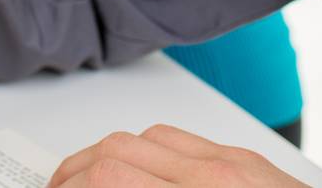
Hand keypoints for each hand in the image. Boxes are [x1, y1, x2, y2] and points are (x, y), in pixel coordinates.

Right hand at [48, 125, 305, 186]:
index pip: (109, 183)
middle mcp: (215, 178)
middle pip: (117, 153)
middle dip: (74, 175)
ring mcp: (233, 163)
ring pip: (144, 138)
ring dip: (105, 158)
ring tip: (88, 185)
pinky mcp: (247, 161)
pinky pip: (181, 138)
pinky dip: (146, 152)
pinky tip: (138, 174)